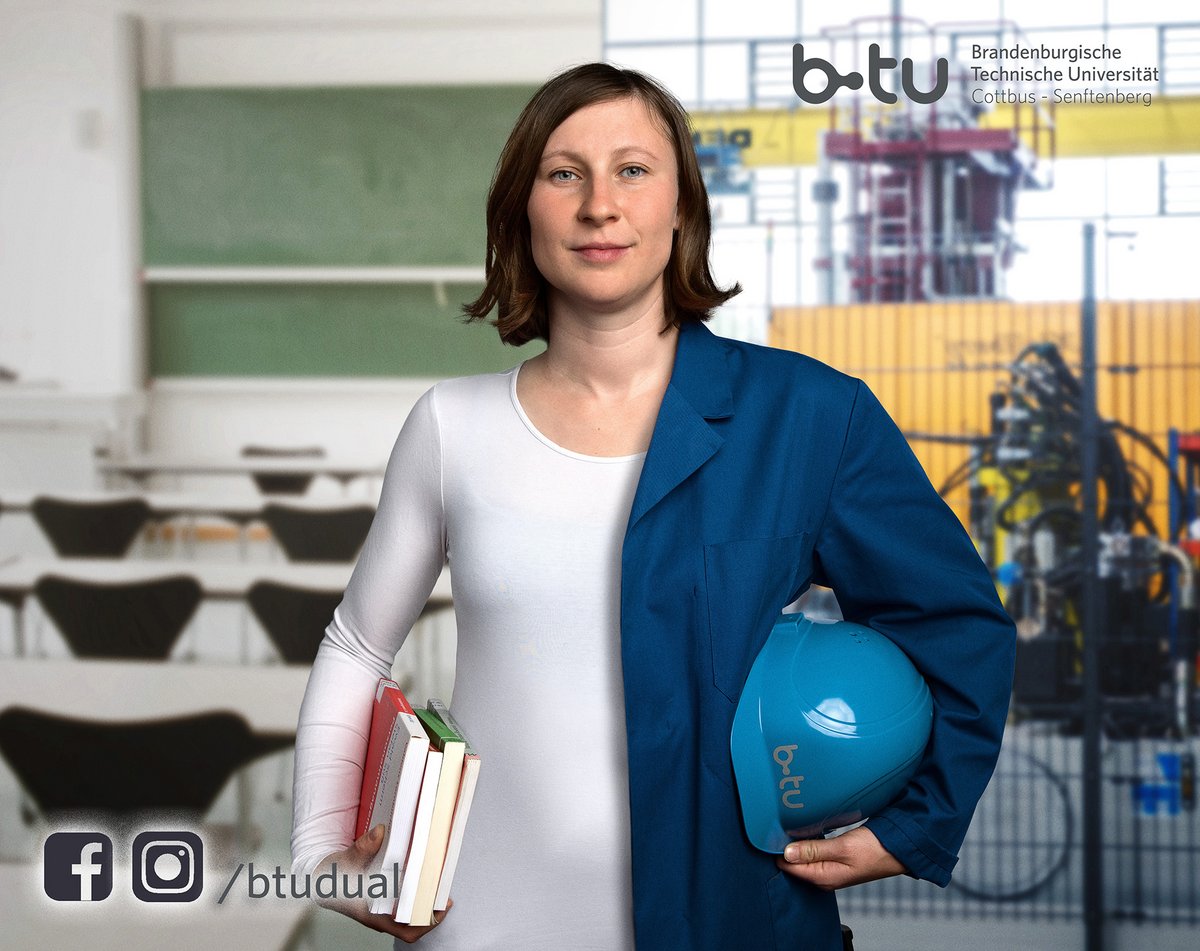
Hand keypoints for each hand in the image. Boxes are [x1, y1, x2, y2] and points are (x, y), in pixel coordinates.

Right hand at [314, 824, 451, 943]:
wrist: (321, 878)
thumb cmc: (331, 877)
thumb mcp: (344, 862)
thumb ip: (362, 849)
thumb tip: (379, 833)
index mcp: (373, 914)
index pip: (406, 929)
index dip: (426, 920)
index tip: (441, 905)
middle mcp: (381, 914)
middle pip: (414, 921)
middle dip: (432, 907)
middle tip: (444, 889)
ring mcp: (383, 907)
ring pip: (411, 911)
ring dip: (426, 898)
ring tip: (438, 880)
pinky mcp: (384, 897)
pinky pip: (405, 899)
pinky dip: (416, 889)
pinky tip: (422, 874)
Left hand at [776, 826, 904, 889]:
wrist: (899, 849)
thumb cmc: (876, 849)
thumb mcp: (843, 847)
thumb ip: (814, 850)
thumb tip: (786, 853)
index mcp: (823, 877)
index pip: (788, 867)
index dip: (778, 850)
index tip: (771, 832)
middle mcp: (824, 876)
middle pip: (794, 863)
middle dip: (786, 846)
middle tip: (779, 824)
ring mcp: (830, 869)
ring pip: (803, 856)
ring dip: (797, 842)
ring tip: (790, 824)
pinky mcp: (835, 860)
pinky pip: (814, 852)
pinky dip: (808, 842)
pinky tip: (807, 830)